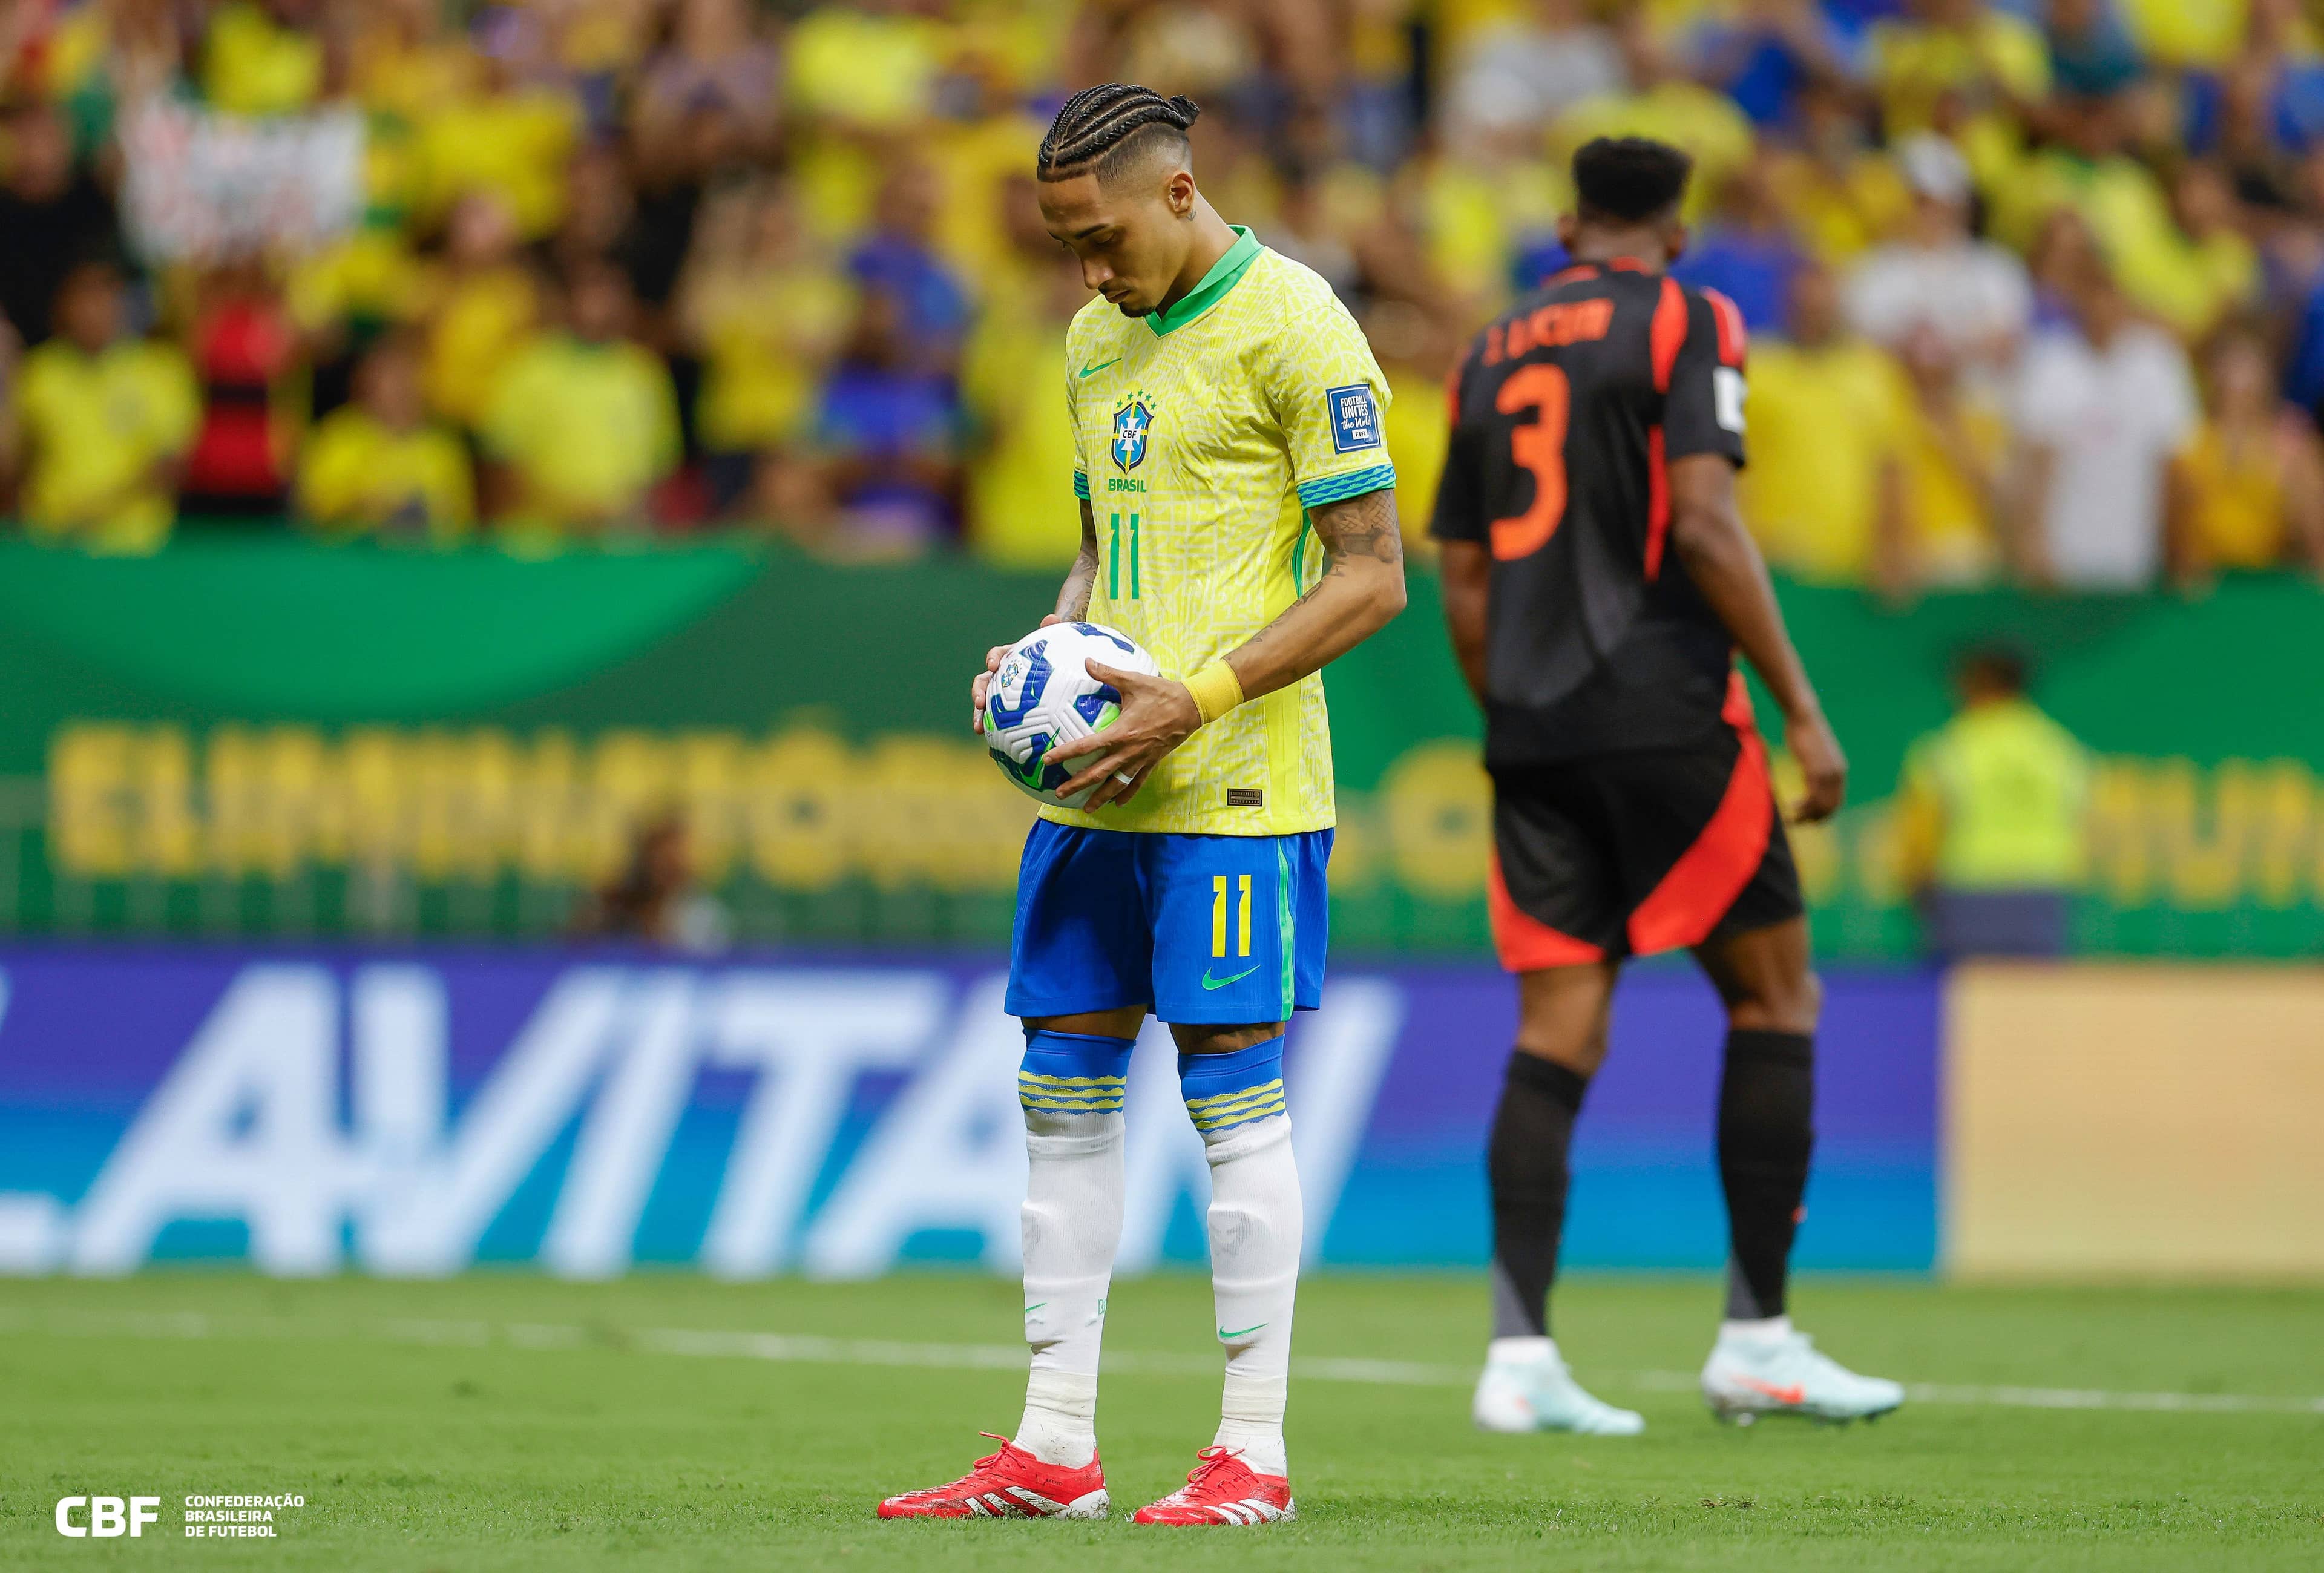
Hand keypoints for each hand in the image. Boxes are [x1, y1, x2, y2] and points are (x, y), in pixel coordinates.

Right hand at [971, 614, 1064, 733]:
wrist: (1054, 675)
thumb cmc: (1051, 659)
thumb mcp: (1052, 647)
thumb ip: (1050, 632)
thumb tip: (1051, 618)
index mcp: (1010, 659)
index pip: (996, 655)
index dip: (993, 659)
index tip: (993, 665)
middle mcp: (1000, 677)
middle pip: (983, 682)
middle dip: (978, 692)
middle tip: (978, 702)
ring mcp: (1000, 697)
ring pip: (983, 706)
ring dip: (978, 716)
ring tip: (978, 729)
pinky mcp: (1004, 715)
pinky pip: (996, 726)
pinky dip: (993, 737)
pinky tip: (993, 752)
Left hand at [1045, 660, 1202, 808]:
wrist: (1192, 706)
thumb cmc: (1162, 693)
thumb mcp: (1133, 681)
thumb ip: (1108, 673)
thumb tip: (1086, 661)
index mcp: (1121, 732)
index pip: (1086, 746)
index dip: (1065, 754)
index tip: (1047, 760)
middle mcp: (1128, 751)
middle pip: (1097, 773)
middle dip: (1077, 785)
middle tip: (1059, 794)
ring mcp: (1141, 760)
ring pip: (1116, 784)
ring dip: (1100, 797)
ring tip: (1086, 808)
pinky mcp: (1152, 762)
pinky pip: (1137, 783)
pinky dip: (1127, 794)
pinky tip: (1117, 804)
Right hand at [1783, 708, 1846, 823]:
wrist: (1804, 717)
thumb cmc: (1805, 732)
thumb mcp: (1815, 753)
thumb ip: (1816, 767)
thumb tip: (1810, 775)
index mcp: (1840, 771)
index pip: (1836, 802)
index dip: (1823, 814)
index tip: (1808, 820)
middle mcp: (1837, 774)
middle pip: (1829, 806)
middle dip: (1814, 819)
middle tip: (1797, 823)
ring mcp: (1827, 773)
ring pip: (1820, 804)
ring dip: (1805, 815)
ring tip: (1791, 819)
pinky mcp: (1815, 770)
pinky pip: (1811, 796)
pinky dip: (1802, 806)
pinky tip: (1790, 807)